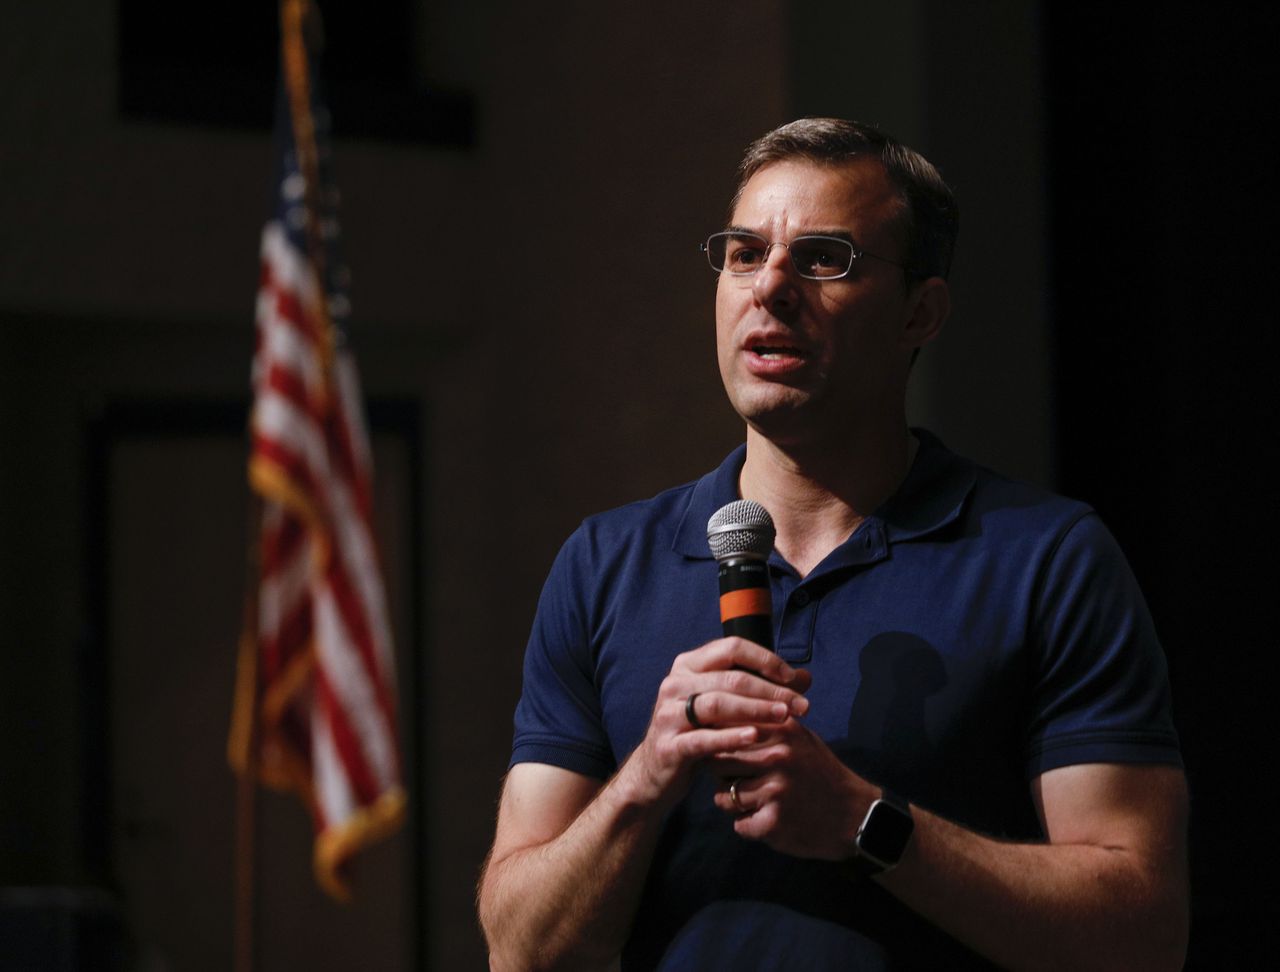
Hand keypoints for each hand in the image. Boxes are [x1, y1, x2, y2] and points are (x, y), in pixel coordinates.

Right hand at [618, 637, 810, 813]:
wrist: (657, 770)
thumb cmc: (699, 731)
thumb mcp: (727, 705)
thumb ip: (761, 688)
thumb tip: (806, 678)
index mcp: (688, 664)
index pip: (732, 647)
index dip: (766, 660)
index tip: (794, 678)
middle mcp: (674, 683)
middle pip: (730, 678)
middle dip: (771, 690)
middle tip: (802, 705)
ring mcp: (667, 714)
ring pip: (717, 704)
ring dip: (756, 709)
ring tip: (785, 718)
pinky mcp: (668, 745)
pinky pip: (703, 739)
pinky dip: (730, 737)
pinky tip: (755, 737)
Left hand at [711, 718, 873, 860]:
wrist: (855, 815)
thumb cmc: (819, 773)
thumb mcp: (799, 738)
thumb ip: (764, 726)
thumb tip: (717, 720)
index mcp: (781, 729)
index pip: (726, 730)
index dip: (715, 744)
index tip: (715, 753)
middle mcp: (777, 755)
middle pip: (717, 762)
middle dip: (721, 775)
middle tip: (736, 781)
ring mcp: (775, 789)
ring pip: (723, 796)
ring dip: (734, 804)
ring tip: (757, 802)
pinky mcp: (774, 821)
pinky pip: (740, 824)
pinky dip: (750, 826)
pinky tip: (770, 820)